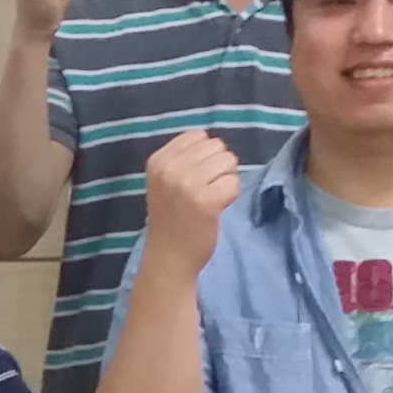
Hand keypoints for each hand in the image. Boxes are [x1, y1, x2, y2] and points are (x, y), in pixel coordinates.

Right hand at [139, 129, 244, 274]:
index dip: (204, 155)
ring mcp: (187, 184)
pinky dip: (231, 195)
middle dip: (217, 166)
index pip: (198, 135)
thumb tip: (215, 143)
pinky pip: (234, 182)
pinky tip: (217, 207)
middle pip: (216, 146)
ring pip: (228, 161)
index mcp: (158, 160)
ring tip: (210, 198)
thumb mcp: (164, 180)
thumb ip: (183, 158)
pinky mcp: (206, 200)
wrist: (169, 257)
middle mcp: (170, 168)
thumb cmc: (171, 218)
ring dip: (226, 179)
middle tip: (204, 189)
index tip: (194, 177)